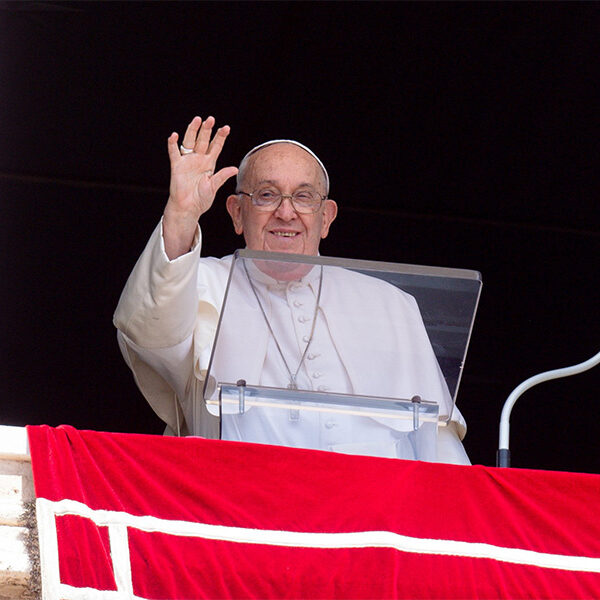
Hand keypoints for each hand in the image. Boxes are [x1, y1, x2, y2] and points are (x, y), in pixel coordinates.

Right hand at [163, 116, 237, 258]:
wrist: (188, 208)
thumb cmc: (201, 199)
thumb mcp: (214, 187)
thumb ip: (222, 176)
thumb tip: (234, 169)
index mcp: (209, 164)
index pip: (216, 147)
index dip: (220, 137)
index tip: (226, 128)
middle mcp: (199, 160)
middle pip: (203, 141)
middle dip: (207, 130)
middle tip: (211, 119)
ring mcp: (187, 161)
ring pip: (190, 142)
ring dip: (193, 131)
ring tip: (197, 120)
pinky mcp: (177, 166)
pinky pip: (174, 153)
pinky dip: (173, 144)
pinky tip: (174, 136)